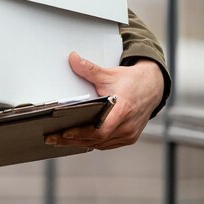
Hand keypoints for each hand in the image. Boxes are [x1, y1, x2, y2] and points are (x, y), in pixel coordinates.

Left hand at [45, 51, 163, 149]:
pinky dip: (92, 143)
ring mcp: (129, 134)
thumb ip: (90, 69)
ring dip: (80, 143)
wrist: (153, 87)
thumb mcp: (109, 74)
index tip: (64, 132)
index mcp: (123, 111)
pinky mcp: (129, 137)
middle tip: (51, 138)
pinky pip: (107, 144)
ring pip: (100, 144)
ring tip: (58, 140)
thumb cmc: (131, 81)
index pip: (100, 130)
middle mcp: (127, 126)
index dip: (81, 133)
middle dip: (72, 141)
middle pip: (96, 140)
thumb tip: (73, 58)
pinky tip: (76, 140)